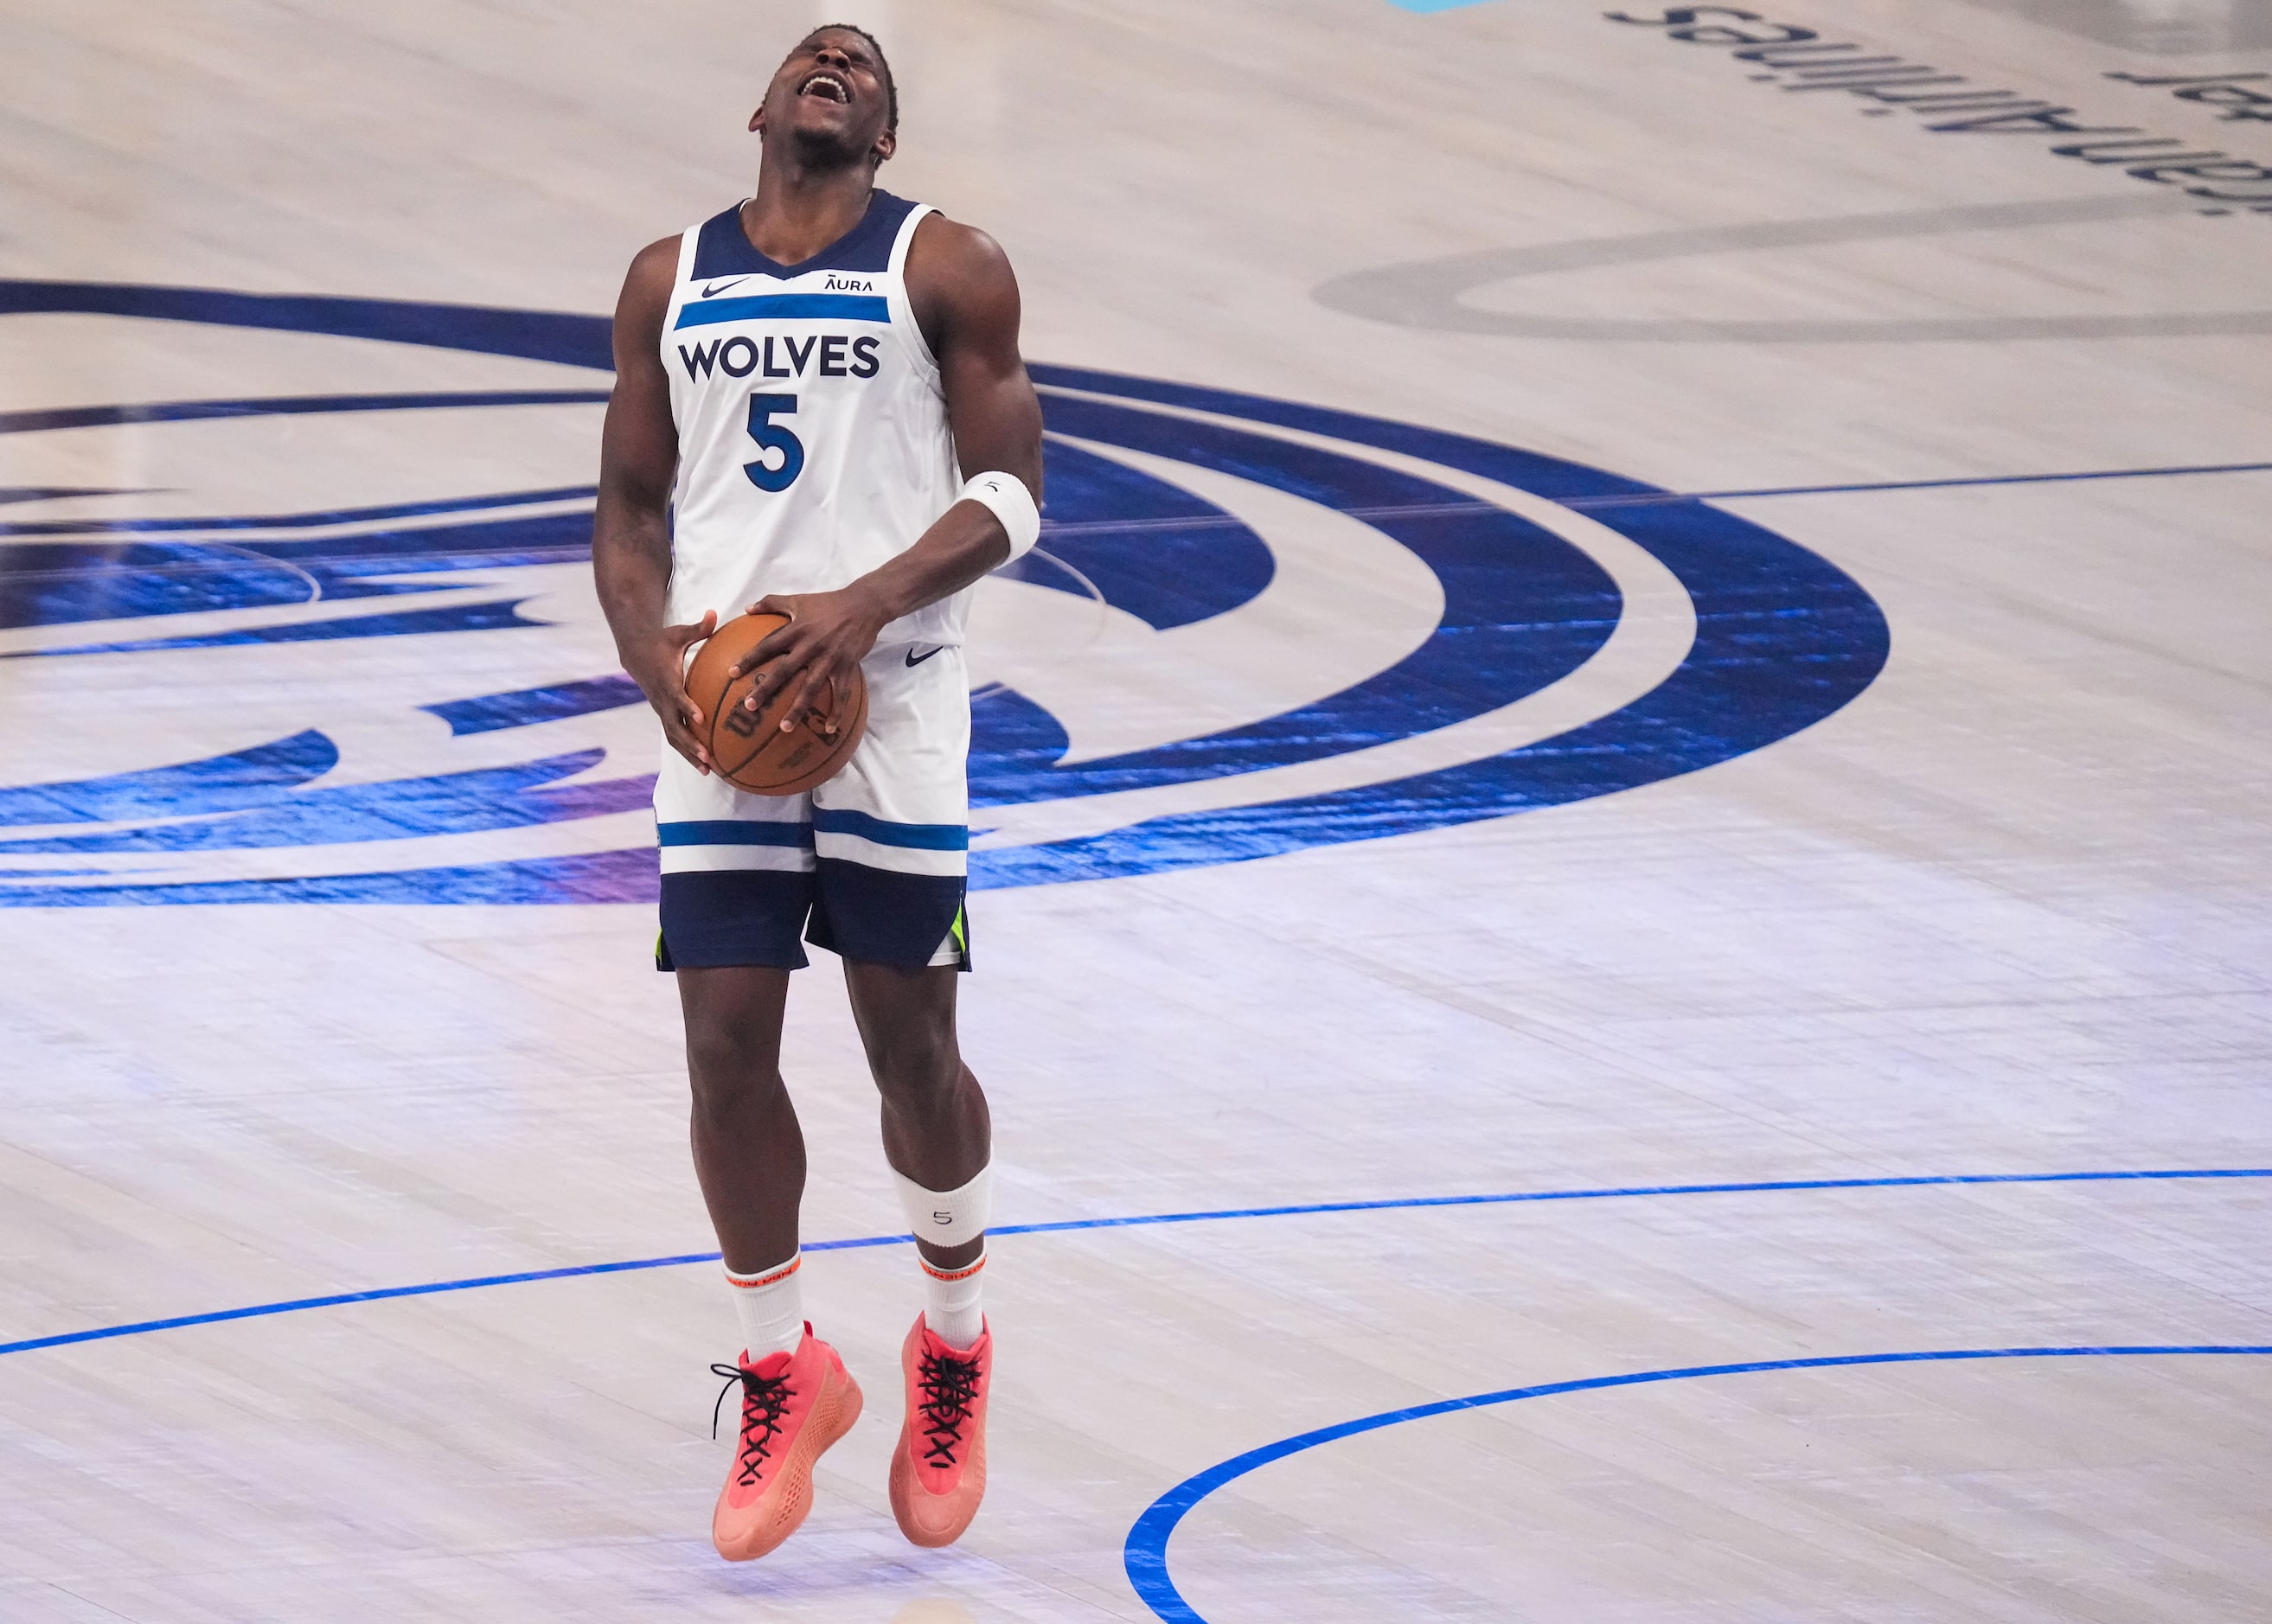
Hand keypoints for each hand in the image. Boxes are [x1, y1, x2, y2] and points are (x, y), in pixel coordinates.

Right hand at [623, 609, 717, 772]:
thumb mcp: (679, 632)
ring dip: (689, 755)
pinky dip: (688, 750)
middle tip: (708, 759)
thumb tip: (715, 614)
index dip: (687, 707)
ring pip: (674, 737)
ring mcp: (661, 709)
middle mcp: (662, 699)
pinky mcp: (663, 713)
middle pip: (675, 727)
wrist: (634, 651)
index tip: (701, 718)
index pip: (677, 696)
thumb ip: (699, 627)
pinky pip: (675, 735)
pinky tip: (705, 763)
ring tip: (709, 770)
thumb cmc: (662, 640)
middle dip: (691, 744)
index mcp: (666, 680)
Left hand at [731, 587, 886, 735]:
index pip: (768, 645)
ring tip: (784, 728)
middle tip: (749, 707)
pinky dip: (836, 712)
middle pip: (784, 670)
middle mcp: (810, 646)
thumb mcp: (799, 599)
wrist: (864, 605)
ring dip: (797, 709)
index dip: (749, 659)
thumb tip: (747, 608)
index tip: (732, 673)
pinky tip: (829, 730)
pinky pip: (841, 694)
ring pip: (810, 687)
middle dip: (766, 689)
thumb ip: (772, 602)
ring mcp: (829, 658)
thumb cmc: (829, 603)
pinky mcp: (846, 667)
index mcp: (796, 630)